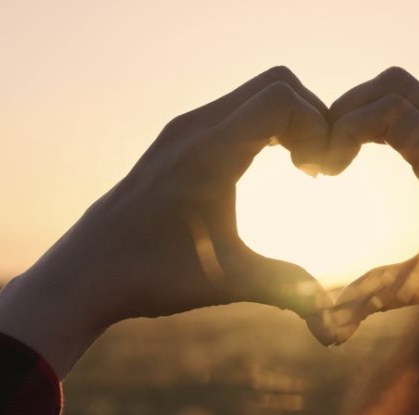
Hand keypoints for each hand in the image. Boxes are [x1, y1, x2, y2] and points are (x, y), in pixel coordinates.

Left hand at [0, 67, 340, 375]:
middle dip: (312, 118)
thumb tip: (334, 328)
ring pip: (257, 93)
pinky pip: (238, 109)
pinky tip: (271, 168)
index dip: (317, 127)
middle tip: (316, 168)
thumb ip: (287, 290)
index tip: (319, 174)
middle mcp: (195, 128)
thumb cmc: (150, 276)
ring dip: (290, 122)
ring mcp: (185, 129)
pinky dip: (267, 126)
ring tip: (300, 169)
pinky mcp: (180, 139)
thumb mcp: (228, 282)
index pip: (281, 97)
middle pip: (277, 83)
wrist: (85, 272)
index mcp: (209, 152)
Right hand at [323, 67, 418, 341]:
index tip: (327, 166)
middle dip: (349, 109)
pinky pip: (417, 110)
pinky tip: (371, 158)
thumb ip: (375, 298)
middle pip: (392, 84)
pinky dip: (385, 121)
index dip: (344, 126)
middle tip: (327, 152)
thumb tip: (327, 329)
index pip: (387, 108)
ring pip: (404, 90)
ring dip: (366, 111)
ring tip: (342, 152)